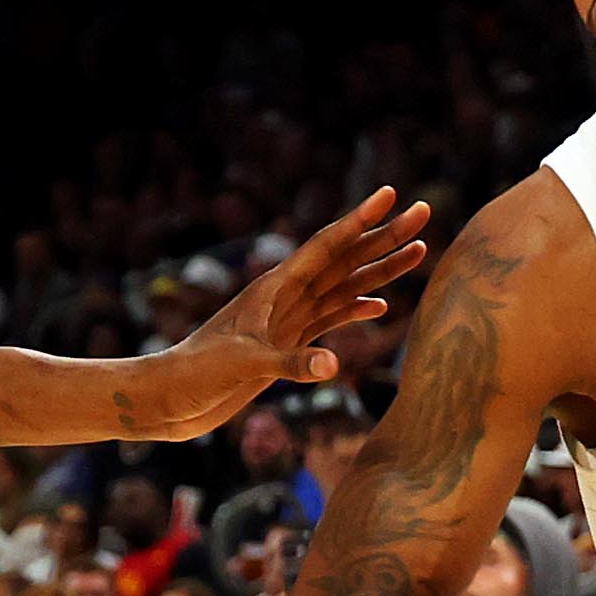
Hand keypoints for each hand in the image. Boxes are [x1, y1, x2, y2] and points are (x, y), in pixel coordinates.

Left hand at [143, 188, 433, 437]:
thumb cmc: (197, 374)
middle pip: (346, 259)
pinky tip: (380, 307)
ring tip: (419, 250)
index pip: (327, 246)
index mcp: (275, 288)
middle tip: (424, 212)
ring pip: (344, 287)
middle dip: (385, 237)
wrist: (170, 401)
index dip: (360, 220)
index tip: (390, 195)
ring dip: (380, 271)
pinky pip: (331, 319)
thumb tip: (333, 363)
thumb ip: (290, 362)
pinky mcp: (286, 345)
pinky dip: (357, 311)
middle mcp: (286, 297)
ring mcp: (288, 321)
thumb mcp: (244, 365)